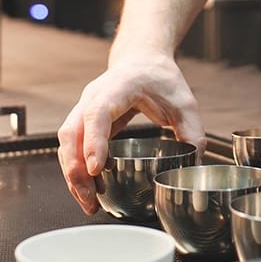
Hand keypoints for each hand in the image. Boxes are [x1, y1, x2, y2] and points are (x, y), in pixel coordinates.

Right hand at [57, 52, 203, 214]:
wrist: (143, 59)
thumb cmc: (160, 78)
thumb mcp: (184, 102)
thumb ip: (192, 131)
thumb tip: (195, 164)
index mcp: (119, 87)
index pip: (98, 113)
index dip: (93, 142)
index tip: (96, 168)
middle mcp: (94, 96)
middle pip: (72, 132)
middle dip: (76, 168)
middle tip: (90, 197)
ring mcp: (84, 107)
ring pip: (66, 142)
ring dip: (72, 173)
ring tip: (88, 202)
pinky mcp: (83, 120)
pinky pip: (71, 145)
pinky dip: (76, 168)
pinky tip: (89, 188)